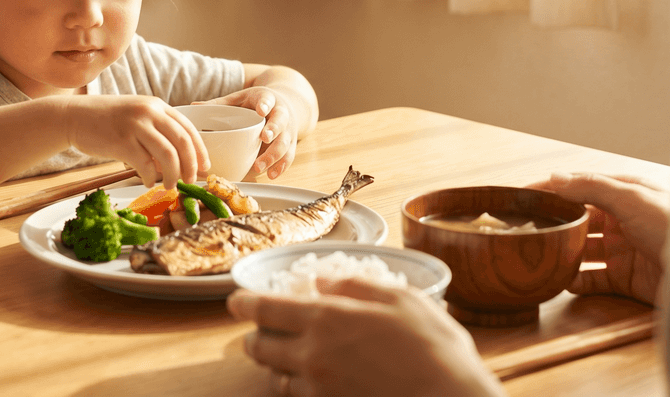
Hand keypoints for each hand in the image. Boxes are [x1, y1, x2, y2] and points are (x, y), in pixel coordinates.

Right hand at [60, 95, 208, 188]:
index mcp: (156, 106)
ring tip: (170, 186)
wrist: (73, 116)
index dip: (200, 151)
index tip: (204, 167)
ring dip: (173, 175)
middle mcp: (149, 112)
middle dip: (191, 166)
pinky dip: (150, 178)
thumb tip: (178, 163)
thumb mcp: (136, 117)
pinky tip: (147, 182)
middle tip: (191, 181)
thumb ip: (157, 134)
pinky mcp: (122, 141)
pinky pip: (145, 165)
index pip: (188, 128)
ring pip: (168, 155)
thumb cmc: (106, 121)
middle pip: (183, 142)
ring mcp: (135, 125)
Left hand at [192, 86, 296, 178]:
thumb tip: (193, 106)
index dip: (265, 105)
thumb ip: (220, 103)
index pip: (268, 100)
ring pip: (285, 143)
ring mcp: (288, 130)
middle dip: (274, 131)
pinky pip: (289, 157)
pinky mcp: (291, 144)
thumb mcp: (240, 98)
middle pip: (281, 123)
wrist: (286, 102)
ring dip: (274, 155)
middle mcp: (282, 114)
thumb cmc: (258, 102)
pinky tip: (271, 175)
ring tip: (259, 167)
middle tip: (265, 138)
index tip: (261, 111)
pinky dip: (281, 167)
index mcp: (267, 99)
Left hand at [228, 279, 504, 396]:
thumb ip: (356, 287)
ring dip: (273, 365)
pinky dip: (295, 388)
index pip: (266, 308)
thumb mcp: (401, 300)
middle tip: (257, 331)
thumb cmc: (434, 348)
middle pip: (261, 347)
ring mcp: (320, 388)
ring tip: (281, 358)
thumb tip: (324, 284)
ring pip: (276, 378)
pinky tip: (310, 381)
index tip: (235, 300)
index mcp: (327, 319)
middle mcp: (313, 355)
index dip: (245, 303)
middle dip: (254, 337)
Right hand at [527, 173, 669, 305]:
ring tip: (541, 256)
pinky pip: (594, 279)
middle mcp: (623, 220)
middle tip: (526, 230)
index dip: (550, 190)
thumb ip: (592, 187)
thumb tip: (555, 177)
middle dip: (555, 223)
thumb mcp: (632, 198)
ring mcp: (624, 250)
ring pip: (583, 250)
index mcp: (625, 193)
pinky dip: (577, 281)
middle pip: (579, 220)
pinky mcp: (627, 279)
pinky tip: (562, 281)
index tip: (520, 196)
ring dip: (564, 253)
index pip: (579, 187)